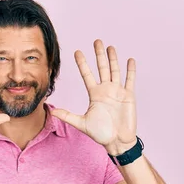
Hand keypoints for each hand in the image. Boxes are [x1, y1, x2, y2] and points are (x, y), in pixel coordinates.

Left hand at [50, 39, 137, 154]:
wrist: (117, 142)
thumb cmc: (101, 134)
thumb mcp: (82, 123)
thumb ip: (68, 116)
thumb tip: (52, 112)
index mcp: (94, 94)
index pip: (87, 75)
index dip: (82, 63)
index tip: (77, 52)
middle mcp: (105, 90)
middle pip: (101, 68)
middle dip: (98, 55)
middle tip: (96, 41)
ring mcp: (117, 91)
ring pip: (115, 70)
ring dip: (113, 58)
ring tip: (110, 46)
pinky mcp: (129, 95)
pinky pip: (130, 80)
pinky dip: (130, 70)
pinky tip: (129, 60)